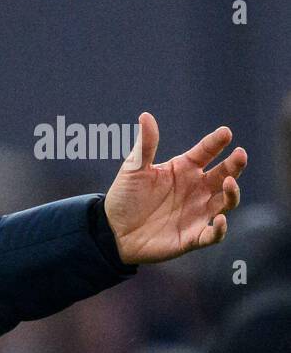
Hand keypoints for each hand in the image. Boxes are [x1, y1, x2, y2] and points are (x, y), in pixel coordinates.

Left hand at [103, 112, 246, 264]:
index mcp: (183, 169)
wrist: (112, 232)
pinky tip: (220, 220)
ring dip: (232, 192)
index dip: (216, 142)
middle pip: (224, 174)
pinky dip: (220, 229)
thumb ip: (145, 145)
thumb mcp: (133, 170)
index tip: (225, 132)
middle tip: (240, 154)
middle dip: (235, 164)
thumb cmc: (124, 198)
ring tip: (228, 182)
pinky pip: (214, 234)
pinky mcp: (193, 236)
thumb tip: (145, 116)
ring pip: (226, 201)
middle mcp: (196, 189)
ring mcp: (197, 212)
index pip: (206, 152)